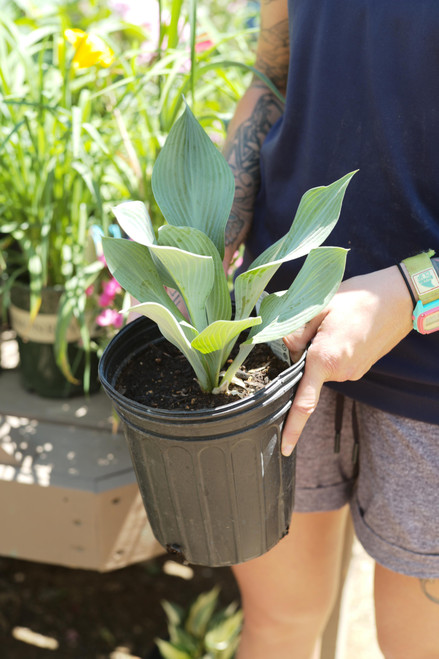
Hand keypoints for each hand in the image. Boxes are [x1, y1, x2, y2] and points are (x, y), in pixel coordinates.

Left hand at [281, 266, 413, 455]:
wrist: (397, 299)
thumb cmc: (357, 299)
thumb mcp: (319, 308)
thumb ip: (295, 332)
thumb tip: (282, 349)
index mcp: (324, 360)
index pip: (304, 403)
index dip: (293, 428)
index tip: (285, 447)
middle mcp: (340, 373)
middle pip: (307, 376)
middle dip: (302, 358)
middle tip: (313, 326)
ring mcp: (352, 373)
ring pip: (321, 370)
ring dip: (318, 353)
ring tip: (332, 325)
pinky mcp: (359, 369)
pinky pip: (335, 365)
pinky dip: (331, 352)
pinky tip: (342, 332)